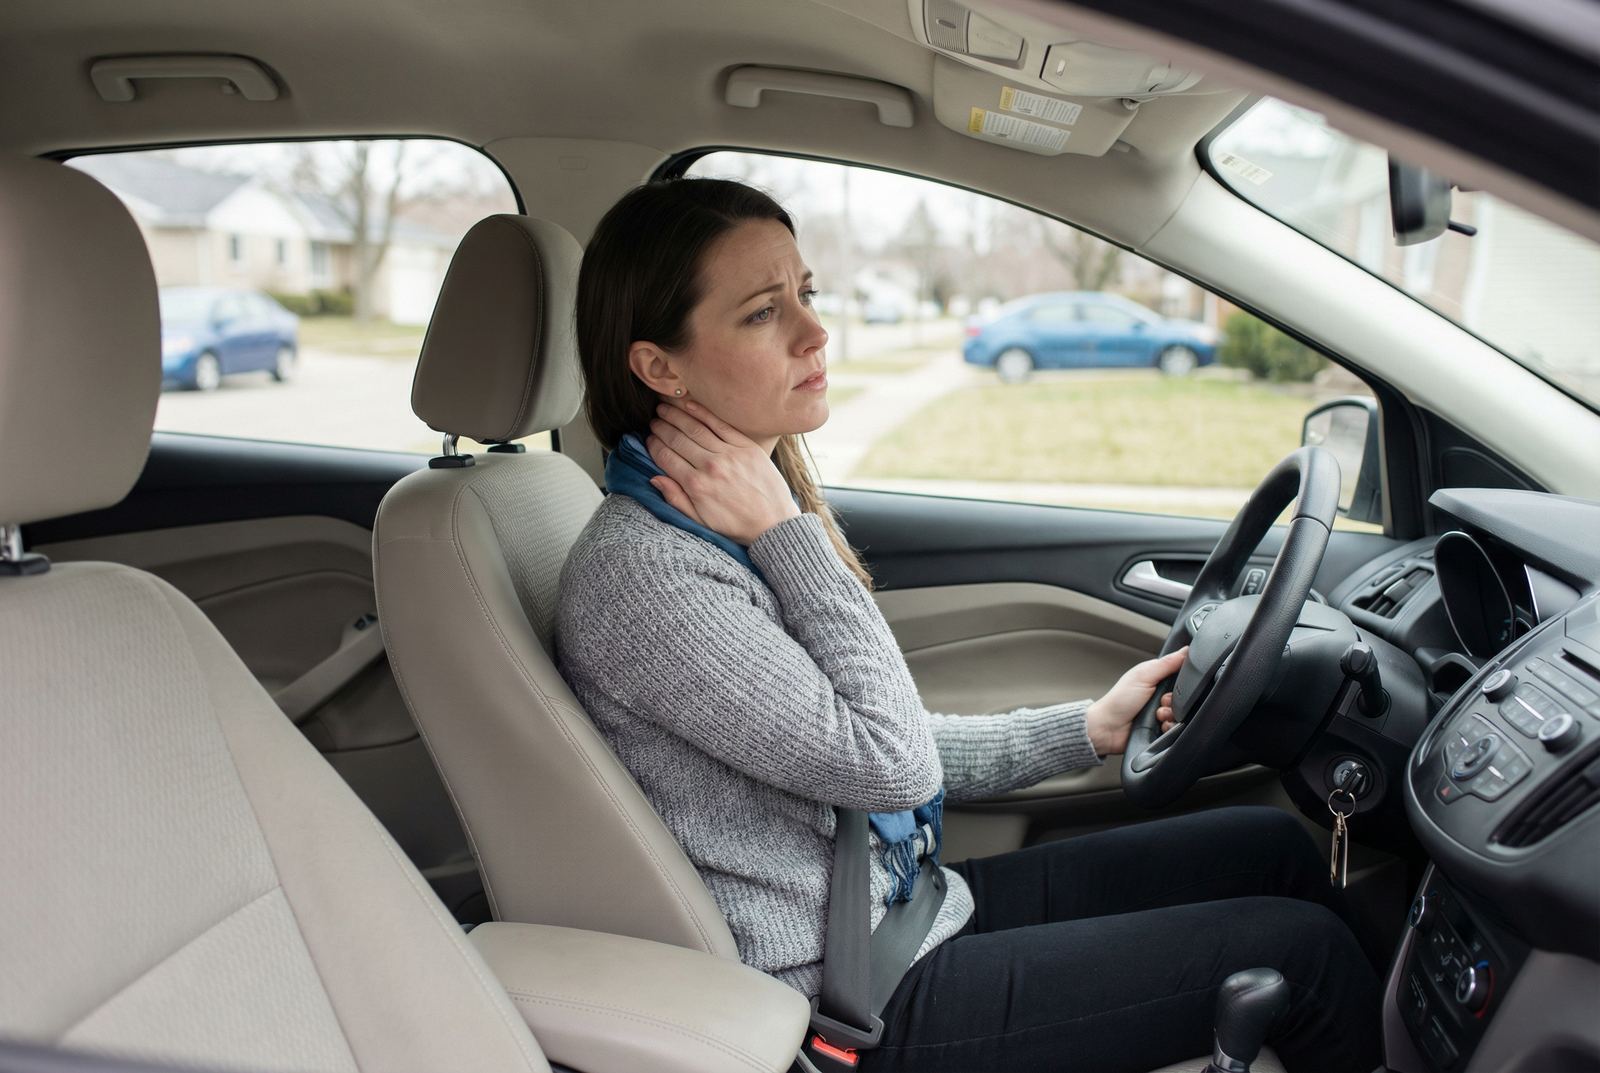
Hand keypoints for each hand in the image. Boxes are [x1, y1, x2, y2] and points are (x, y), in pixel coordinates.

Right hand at [645, 399, 800, 544]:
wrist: (773, 524)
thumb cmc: (735, 526)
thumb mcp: (700, 521)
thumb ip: (676, 499)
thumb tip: (654, 478)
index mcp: (696, 486)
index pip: (666, 457)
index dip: (653, 445)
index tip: (648, 438)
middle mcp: (710, 466)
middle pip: (678, 439)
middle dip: (661, 428)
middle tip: (653, 421)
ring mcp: (729, 454)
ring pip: (695, 428)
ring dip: (676, 415)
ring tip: (664, 409)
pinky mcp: (746, 446)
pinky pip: (719, 424)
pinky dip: (702, 412)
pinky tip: (688, 404)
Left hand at [1084, 647, 1188, 756]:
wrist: (1108, 728)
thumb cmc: (1119, 700)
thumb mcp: (1143, 675)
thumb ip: (1166, 663)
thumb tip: (1187, 650)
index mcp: (1156, 678)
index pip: (1180, 676)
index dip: (1182, 681)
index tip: (1176, 685)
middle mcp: (1160, 695)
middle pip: (1183, 697)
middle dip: (1175, 701)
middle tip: (1162, 701)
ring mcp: (1160, 712)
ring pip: (1182, 713)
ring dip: (1171, 715)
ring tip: (1157, 715)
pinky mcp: (1161, 728)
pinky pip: (1176, 728)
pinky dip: (1170, 727)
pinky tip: (1159, 725)